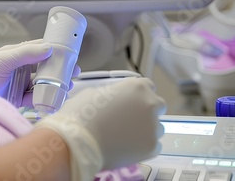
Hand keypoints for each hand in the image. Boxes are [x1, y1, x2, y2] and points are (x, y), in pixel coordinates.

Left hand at [0, 39, 79, 105]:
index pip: (41, 48)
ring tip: (68, 86)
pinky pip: (35, 97)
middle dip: (60, 69)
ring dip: (55, 83)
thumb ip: (25, 53)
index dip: (56, 50)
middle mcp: (20, 67)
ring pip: (42, 82)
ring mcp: (20, 82)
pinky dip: (45, 98)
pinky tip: (54, 98)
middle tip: (74, 72)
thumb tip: (48, 48)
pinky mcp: (18, 97)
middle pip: (45, 66)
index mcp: (17, 53)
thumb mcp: (3, 60)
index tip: (70, 54)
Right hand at [35, 77, 165, 180]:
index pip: (148, 87)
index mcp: (136, 86)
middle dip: (147, 111)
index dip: (139, 95)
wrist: (77, 142)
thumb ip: (113, 95)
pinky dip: (143, 146)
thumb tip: (116, 101)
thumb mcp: (95, 94)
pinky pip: (154, 145)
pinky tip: (127, 146)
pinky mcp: (152, 147)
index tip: (132, 103)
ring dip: (146, 130)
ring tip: (125, 136)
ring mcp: (153, 126)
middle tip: (130, 120)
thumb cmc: (81, 115)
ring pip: (157, 127)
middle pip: (158, 106)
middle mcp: (149, 103)